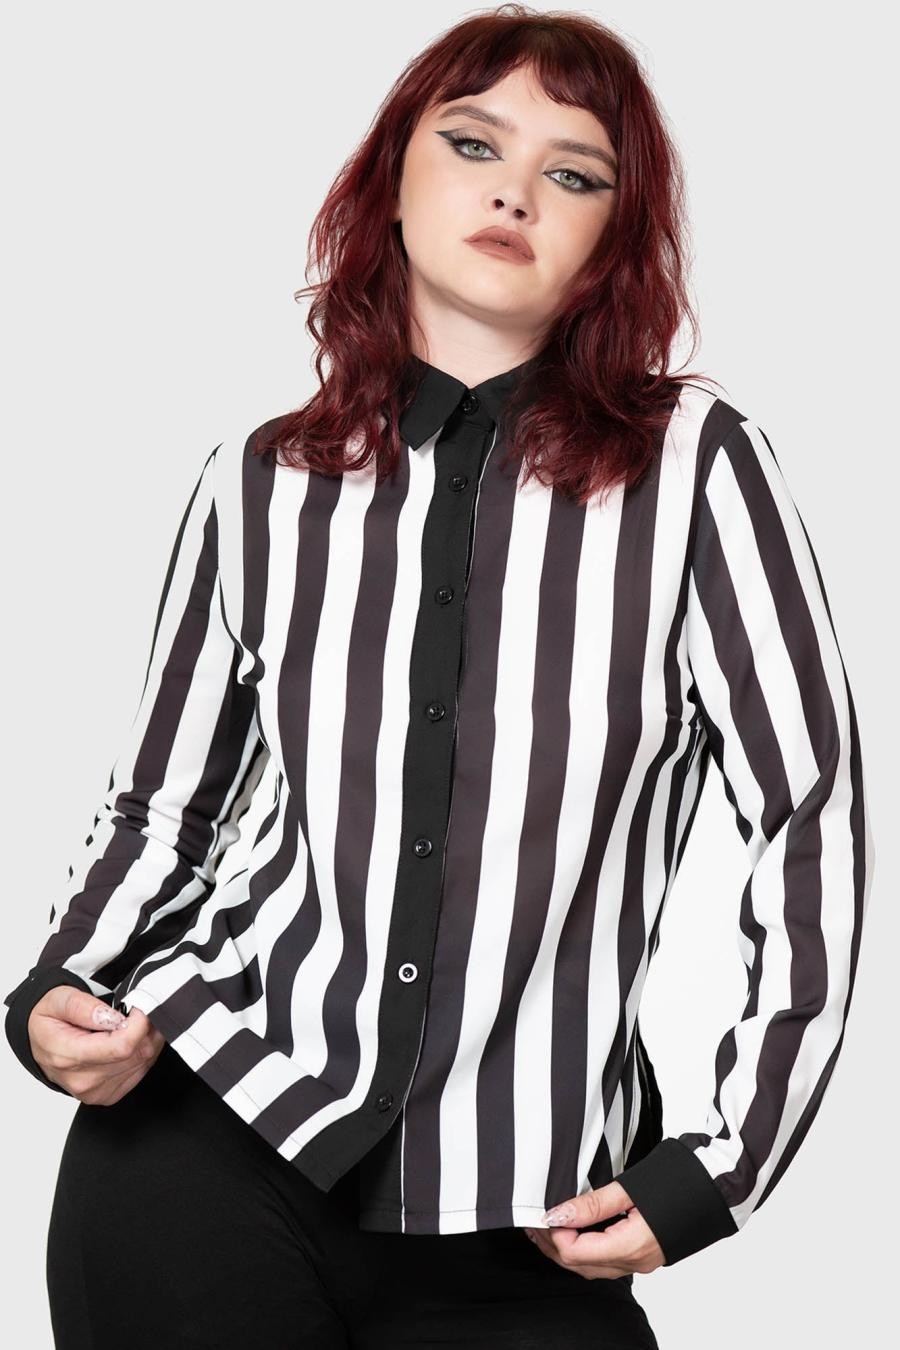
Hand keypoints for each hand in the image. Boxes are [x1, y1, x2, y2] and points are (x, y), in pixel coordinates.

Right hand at [27, 985, 166, 1104]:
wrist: (39, 1043)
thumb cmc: (48, 1022)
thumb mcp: (59, 1000)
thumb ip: (85, 1007)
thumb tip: (113, 1017)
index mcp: (68, 1056)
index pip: (121, 1047)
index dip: (139, 1024)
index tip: (139, 1007)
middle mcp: (83, 1080)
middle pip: (137, 1055)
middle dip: (145, 1028)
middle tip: (136, 1010)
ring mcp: (96, 1091)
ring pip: (143, 1062)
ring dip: (146, 1039)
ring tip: (131, 1023)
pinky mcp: (107, 1095)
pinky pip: (140, 1072)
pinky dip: (142, 1052)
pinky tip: (130, 1040)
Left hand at [523, 1180, 665, 1278]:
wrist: (716, 1186)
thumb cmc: (679, 1181)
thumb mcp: (629, 1187)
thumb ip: (593, 1204)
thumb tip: (558, 1214)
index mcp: (631, 1246)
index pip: (575, 1253)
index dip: (554, 1235)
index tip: (543, 1213)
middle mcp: (636, 1261)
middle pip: (580, 1265)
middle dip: (554, 1245)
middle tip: (536, 1221)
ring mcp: (641, 1261)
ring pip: (592, 1267)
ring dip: (567, 1249)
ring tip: (550, 1224)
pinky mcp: (644, 1253)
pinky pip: (606, 1261)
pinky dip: (586, 1248)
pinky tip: (577, 1230)